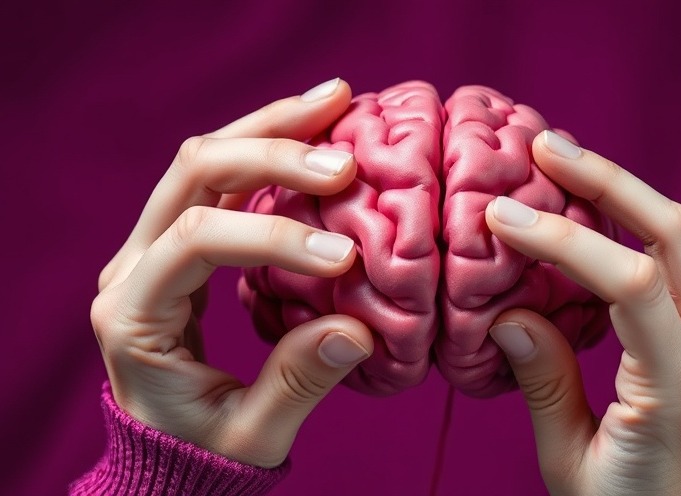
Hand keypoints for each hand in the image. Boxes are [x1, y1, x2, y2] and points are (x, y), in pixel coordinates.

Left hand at [91, 78, 373, 467]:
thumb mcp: (252, 435)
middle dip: (271, 155)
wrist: (173, 449)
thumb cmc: (205, 448)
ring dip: (271, 129)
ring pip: (204, 160)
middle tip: (344, 160)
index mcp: (133, 316)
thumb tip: (357, 329)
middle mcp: (132, 266)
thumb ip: (297, 384)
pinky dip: (268, 147)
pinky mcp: (181, 240)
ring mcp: (153, 246)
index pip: (194, 242)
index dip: (272, 238)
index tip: (346, 259)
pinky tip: (314, 131)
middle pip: (192, 174)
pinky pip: (219, 177)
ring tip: (334, 101)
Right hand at [485, 131, 680, 494]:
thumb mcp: (569, 462)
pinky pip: (673, 266)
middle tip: (546, 148)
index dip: (563, 239)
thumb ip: (544, 383)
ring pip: (678, 240)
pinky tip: (585, 218)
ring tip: (558, 166)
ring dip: (619, 195)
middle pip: (673, 233)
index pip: (629, 282)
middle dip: (607, 180)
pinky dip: (628, 230)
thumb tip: (507, 311)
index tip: (502, 218)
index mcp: (677, 388)